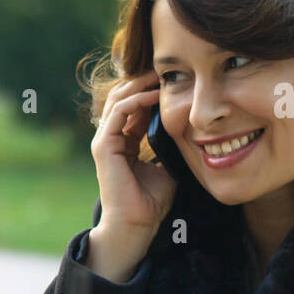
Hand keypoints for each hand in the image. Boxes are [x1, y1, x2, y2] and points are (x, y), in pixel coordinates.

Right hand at [90, 70, 177, 239]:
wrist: (137, 223)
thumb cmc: (152, 200)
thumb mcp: (167, 166)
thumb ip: (170, 146)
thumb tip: (189, 128)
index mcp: (124, 141)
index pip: (133, 105)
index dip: (151, 91)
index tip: (174, 81)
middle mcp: (111, 137)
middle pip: (123, 96)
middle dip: (143, 81)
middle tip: (166, 69)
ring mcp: (104, 140)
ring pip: (118, 99)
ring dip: (140, 85)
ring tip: (161, 76)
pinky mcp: (104, 145)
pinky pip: (119, 112)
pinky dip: (136, 99)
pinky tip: (155, 95)